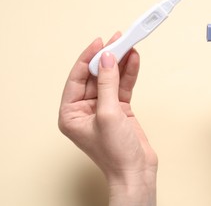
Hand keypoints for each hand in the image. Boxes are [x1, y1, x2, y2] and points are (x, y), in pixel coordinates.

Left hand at [58, 33, 156, 204]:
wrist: (137, 171)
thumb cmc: (116, 153)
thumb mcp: (108, 114)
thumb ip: (107, 84)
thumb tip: (107, 59)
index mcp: (71, 113)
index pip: (77, 77)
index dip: (89, 58)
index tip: (100, 42)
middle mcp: (85, 109)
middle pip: (96, 76)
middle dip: (108, 58)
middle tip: (118, 40)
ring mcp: (104, 108)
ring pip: (111, 79)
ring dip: (121, 63)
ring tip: (129, 46)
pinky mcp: (120, 109)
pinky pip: (123, 86)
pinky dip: (129, 74)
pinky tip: (134, 60)